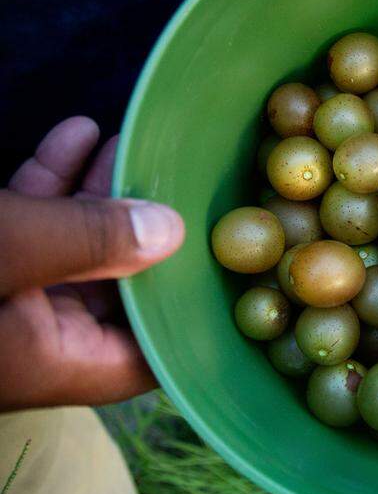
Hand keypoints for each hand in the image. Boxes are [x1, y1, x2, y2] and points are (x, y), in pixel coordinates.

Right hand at [0, 117, 184, 410]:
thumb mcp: (8, 250)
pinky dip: (53, 181)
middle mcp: (38, 341)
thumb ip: (88, 242)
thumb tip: (171, 230)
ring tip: (137, 140)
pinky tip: (79, 132)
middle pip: (121, 285)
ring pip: (73, 246)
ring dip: (102, 190)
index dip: (199, 305)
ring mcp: (8, 302)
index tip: (238, 253)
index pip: (157, 350)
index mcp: (59, 361)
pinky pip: (29, 226)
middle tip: (185, 172)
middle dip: (151, 225)